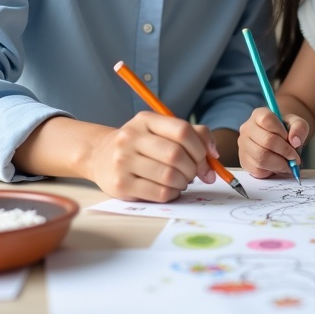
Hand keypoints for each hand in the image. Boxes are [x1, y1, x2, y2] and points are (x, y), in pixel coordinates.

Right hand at [86, 111, 218, 202]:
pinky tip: (170, 189)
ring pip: (169, 176)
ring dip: (183, 182)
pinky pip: (159, 194)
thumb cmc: (141, 143)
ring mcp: (123, 162)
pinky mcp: (121, 185)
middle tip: (194, 173)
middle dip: (193, 168)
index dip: (200, 147)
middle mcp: (131, 138)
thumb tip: (214, 156)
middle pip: (176, 155)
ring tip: (181, 180)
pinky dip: (173, 193)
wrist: (100, 155)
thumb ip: (193, 134)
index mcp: (145, 120)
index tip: (206, 159)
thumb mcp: (161, 129)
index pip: (182, 130)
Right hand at [238, 107, 307, 178]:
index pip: (267, 119)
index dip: (281, 131)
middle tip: (295, 158)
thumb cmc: (286, 131)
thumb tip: (295, 141)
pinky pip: (258, 169)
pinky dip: (272, 171)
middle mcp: (247, 128)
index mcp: (258, 114)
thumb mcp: (297, 124)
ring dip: (280, 164)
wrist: (278, 142)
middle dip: (285, 151)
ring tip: (288, 164)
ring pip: (261, 157)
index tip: (291, 140)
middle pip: (266, 140)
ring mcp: (243, 146)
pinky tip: (278, 166)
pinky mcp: (244, 161)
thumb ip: (299, 128)